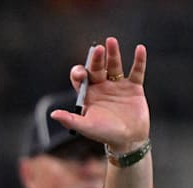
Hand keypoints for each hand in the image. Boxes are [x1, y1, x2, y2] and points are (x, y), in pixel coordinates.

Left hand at [51, 36, 148, 150]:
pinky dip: (139, 60)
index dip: (80, 73)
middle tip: (98, 50)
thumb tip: (53, 114)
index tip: (82, 74)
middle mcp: (102, 86)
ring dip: (113, 53)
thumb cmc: (104, 134)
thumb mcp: (86, 127)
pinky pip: (137, 71)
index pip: (81, 77)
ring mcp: (118, 85)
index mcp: (88, 94)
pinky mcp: (134, 87)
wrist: (128, 140)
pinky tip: (140, 49)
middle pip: (97, 67)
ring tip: (111, 41)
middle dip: (96, 59)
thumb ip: (70, 120)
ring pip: (115, 65)